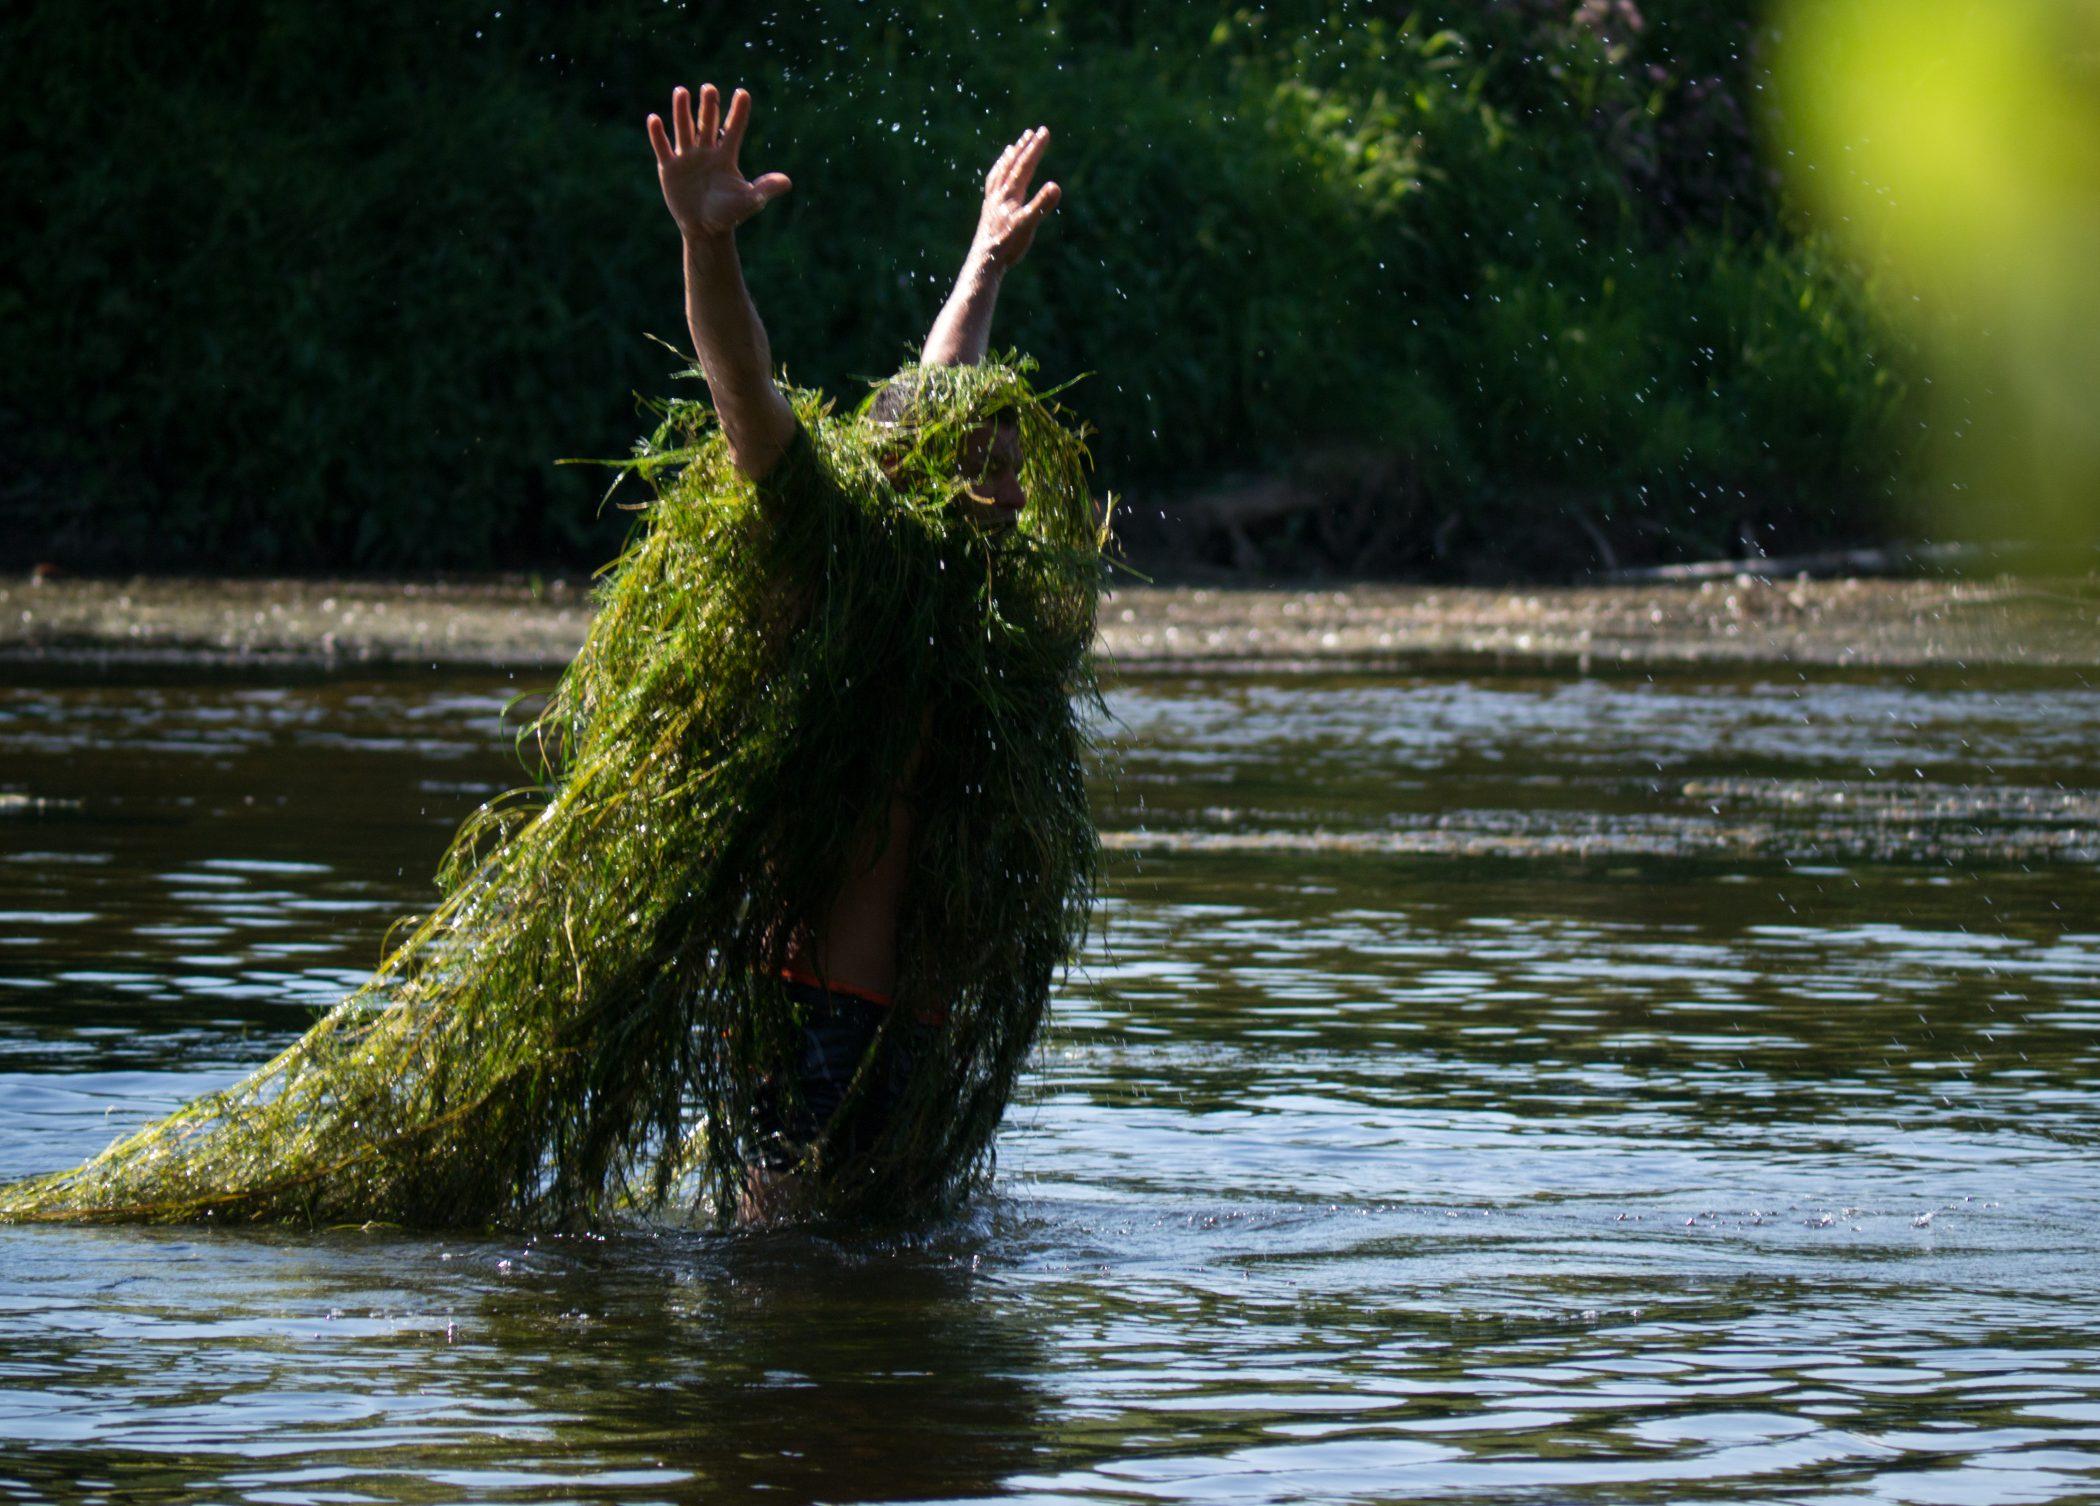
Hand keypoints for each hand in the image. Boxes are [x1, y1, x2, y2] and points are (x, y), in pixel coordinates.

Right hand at [648, 84, 791, 240]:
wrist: (704, 230)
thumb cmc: (729, 215)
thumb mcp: (749, 201)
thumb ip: (766, 189)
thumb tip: (787, 182)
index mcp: (726, 156)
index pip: (733, 129)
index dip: (739, 112)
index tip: (743, 93)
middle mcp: (706, 152)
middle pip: (707, 123)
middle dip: (708, 106)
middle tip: (709, 88)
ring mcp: (687, 158)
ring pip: (684, 129)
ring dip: (682, 111)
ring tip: (681, 91)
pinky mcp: (669, 168)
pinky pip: (662, 148)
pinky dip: (657, 134)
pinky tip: (654, 118)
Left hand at [970, 127, 1060, 269]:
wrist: (984, 262)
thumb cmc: (1007, 245)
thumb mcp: (1028, 225)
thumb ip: (1042, 205)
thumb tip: (1056, 186)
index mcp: (1010, 193)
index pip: (1025, 165)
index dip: (1036, 147)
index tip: (1044, 131)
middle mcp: (999, 193)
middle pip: (1012, 164)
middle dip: (1024, 148)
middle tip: (1032, 132)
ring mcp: (992, 202)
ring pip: (1000, 173)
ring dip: (1008, 159)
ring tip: (1012, 147)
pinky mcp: (988, 212)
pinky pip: (992, 186)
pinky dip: (997, 176)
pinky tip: (998, 178)